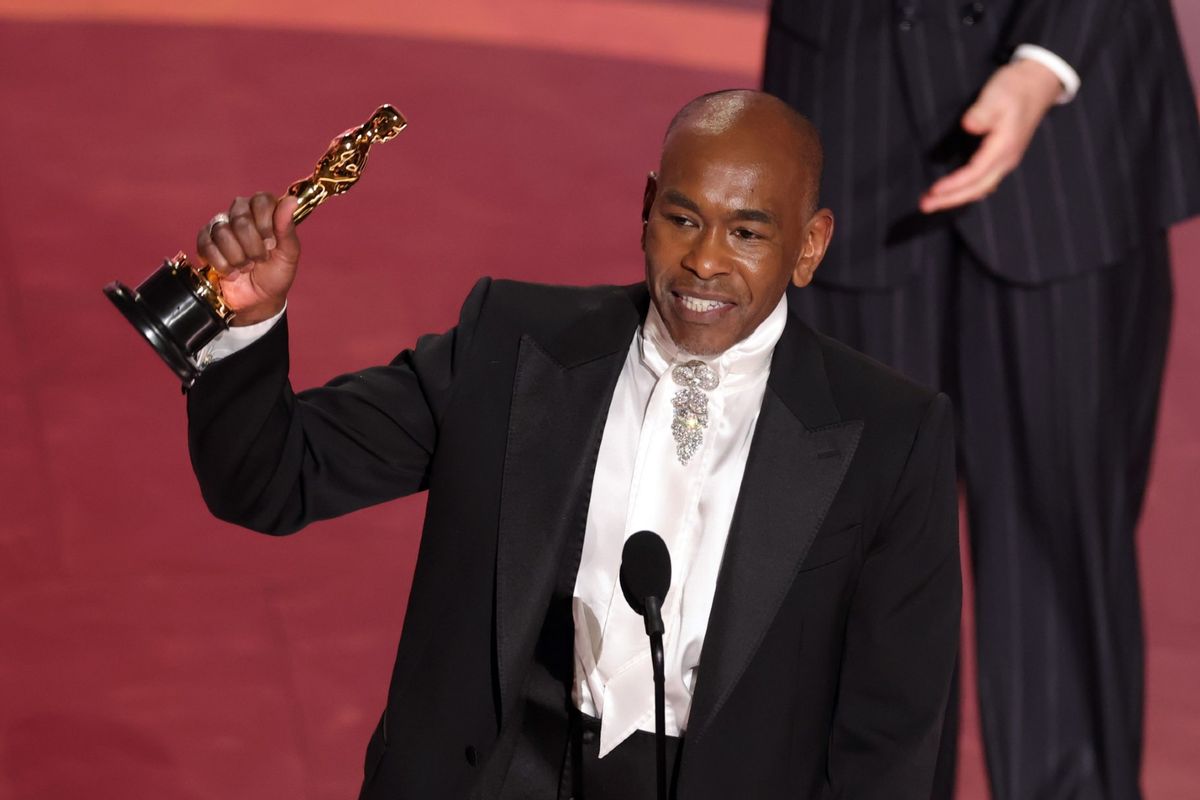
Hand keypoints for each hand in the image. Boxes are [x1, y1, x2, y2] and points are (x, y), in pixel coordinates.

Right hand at [196, 192, 300, 324]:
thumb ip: (287, 227)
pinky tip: (232, 272)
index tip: (272, 244)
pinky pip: (206, 245)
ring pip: (222, 232)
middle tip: (260, 259)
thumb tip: (290, 201)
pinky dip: (222, 264)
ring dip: (238, 258)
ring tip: (246, 267)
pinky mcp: (205, 241)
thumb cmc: (275, 273)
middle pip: (241, 219)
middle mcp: (240, 212)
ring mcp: (220, 226)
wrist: (258, 300)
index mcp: (264, 210)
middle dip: (253, 247)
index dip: (266, 224)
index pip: (261, 200)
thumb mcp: (289, 253)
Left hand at [920, 59, 1061, 213]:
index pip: (975, 174)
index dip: (954, 184)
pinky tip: (952, 192)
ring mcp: (1005, 160)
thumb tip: (969, 124)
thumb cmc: (1014, 88)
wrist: (1036, 84)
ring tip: (933, 202)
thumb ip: (982, 112)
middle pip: (977, 189)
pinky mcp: (1001, 157)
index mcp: (1004, 147)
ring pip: (980, 188)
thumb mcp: (997, 95)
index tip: (934, 189)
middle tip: (924, 205)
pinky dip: (966, 190)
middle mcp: (1006, 159)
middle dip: (950, 199)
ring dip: (956, 198)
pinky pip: (983, 181)